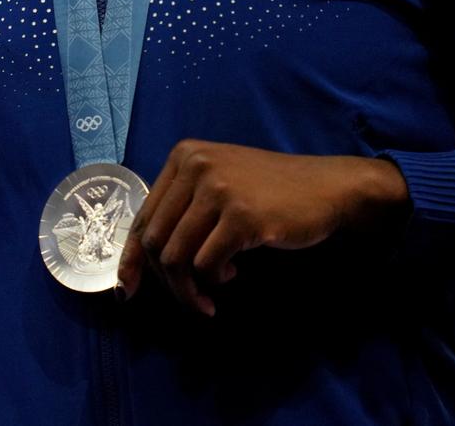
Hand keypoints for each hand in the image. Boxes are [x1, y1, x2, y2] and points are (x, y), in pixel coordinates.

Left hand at [116, 140, 409, 315]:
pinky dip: (213, 280)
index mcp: (184, 155)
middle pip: (154, 240)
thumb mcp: (218, 185)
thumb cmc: (269, 193)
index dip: (131, 258)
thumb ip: (182, 211)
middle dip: (166, 281)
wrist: (326, 187)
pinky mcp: (241, 216)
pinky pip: (206, 265)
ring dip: (188, 290)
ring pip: (176, 257)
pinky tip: (233, 274)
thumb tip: (137, 265)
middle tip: (190, 299)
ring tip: (208, 298)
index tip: (127, 290)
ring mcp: (218, 189)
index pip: (143, 215)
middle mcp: (195, 165)